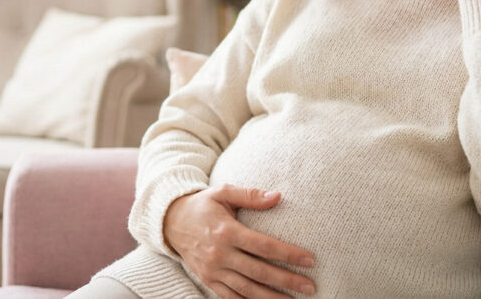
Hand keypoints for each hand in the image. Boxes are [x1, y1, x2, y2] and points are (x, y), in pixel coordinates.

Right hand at [164, 184, 315, 297]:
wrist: (170, 222)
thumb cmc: (202, 205)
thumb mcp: (223, 193)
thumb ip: (250, 196)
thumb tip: (278, 196)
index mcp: (226, 231)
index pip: (263, 246)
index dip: (288, 254)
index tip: (309, 260)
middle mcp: (220, 254)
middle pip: (259, 271)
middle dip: (287, 280)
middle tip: (310, 286)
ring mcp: (213, 271)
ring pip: (247, 289)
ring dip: (272, 298)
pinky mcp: (208, 280)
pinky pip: (231, 297)